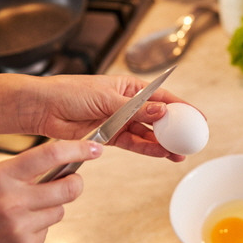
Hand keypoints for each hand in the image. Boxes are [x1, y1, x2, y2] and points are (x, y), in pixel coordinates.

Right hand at [0, 140, 101, 242]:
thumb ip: (24, 171)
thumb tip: (62, 164)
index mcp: (3, 176)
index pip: (51, 155)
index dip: (78, 149)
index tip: (95, 148)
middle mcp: (14, 200)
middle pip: (70, 187)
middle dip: (76, 183)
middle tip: (69, 181)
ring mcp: (21, 225)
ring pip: (61, 210)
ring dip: (52, 208)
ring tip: (25, 210)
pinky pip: (49, 229)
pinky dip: (39, 227)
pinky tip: (18, 227)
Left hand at [32, 74, 187, 161]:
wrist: (44, 108)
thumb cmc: (70, 92)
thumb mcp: (108, 98)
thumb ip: (136, 109)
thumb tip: (163, 112)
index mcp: (129, 87)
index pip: (162, 97)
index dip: (182, 107)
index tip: (198, 117)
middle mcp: (127, 104)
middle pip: (158, 118)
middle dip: (175, 130)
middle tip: (191, 141)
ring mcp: (120, 121)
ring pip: (148, 134)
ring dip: (163, 144)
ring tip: (179, 154)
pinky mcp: (111, 136)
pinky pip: (134, 144)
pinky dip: (147, 149)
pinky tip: (160, 154)